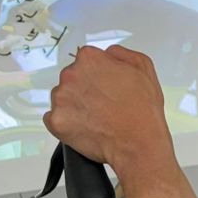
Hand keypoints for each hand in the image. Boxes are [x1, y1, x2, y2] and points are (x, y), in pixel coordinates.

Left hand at [44, 45, 176, 175]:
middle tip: (101, 105)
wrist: (138, 143)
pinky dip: (65, 123)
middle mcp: (70, 75)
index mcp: (89, 59)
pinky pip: (53, 118)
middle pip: (71, 78)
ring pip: (62, 98)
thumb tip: (107, 53)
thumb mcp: (143, 67)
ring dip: (73, 106)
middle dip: (83, 90)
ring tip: (94, 118)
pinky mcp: (55, 121)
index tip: (105, 87)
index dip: (98, 75)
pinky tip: (83, 128)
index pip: (85, 61)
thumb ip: (120, 54)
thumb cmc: (142, 108)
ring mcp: (60, 99)